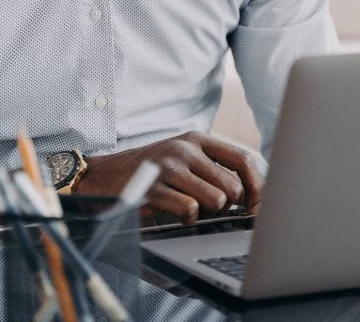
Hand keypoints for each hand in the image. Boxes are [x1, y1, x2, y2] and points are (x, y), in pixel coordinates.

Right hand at [76, 132, 263, 223]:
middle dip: (228, 206)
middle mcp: (186, 149)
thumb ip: (213, 166)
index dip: (256, 185)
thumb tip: (250, 191)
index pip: (243, 158)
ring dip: (206, 212)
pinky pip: (190, 211)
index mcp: (197, 140)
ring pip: (216, 200)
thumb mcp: (182, 157)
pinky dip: (186, 219)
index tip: (257, 206)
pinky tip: (174, 213)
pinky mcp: (154, 188)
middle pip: (233, 186)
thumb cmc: (150, 171)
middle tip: (212, 209)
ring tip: (189, 207)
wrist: (102, 177)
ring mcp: (169, 167)